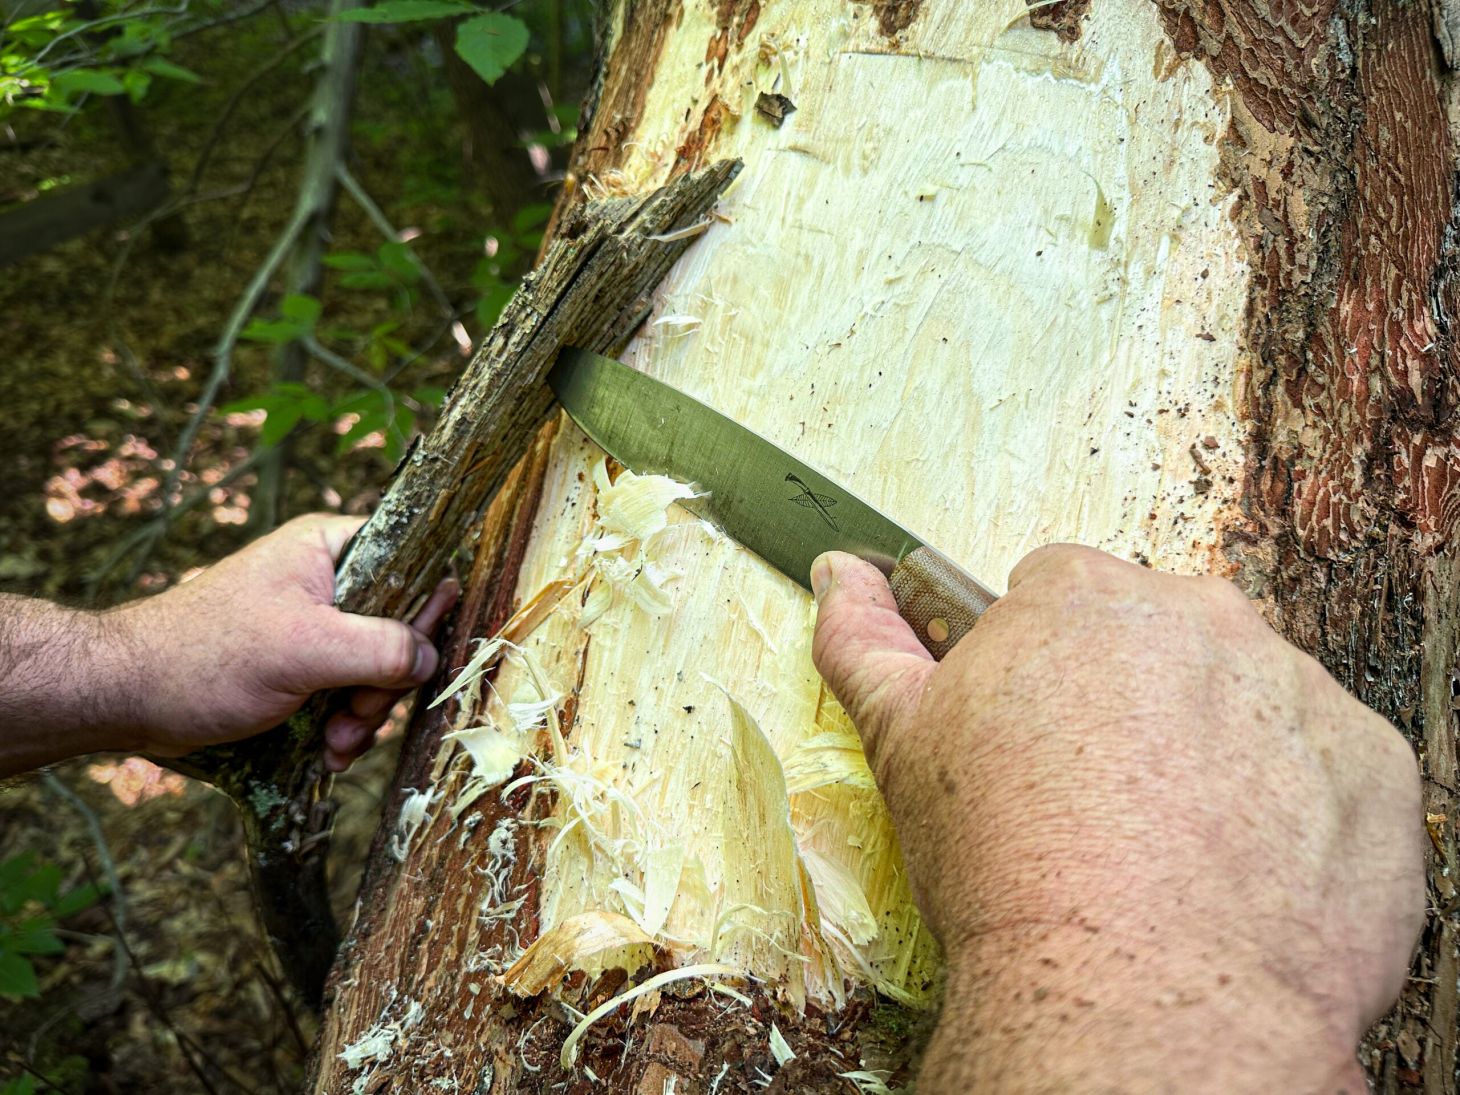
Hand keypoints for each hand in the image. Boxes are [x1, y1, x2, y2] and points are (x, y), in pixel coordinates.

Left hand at [119, 514, 457, 770]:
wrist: (128, 698)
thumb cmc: (208, 656)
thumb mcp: (306, 647)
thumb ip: (380, 648)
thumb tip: (433, 658)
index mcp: (329, 549)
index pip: (411, 561)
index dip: (424, 611)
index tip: (413, 658)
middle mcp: (327, 582)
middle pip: (398, 629)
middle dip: (385, 684)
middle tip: (358, 714)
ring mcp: (314, 628)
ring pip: (375, 670)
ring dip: (364, 716)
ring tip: (335, 744)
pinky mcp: (300, 668)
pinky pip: (347, 695)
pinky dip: (344, 727)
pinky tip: (327, 753)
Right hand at [810, 544, 1424, 1092]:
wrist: (1133, 994)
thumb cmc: (1013, 872)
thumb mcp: (906, 746)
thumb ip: (866, 641)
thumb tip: (842, 575)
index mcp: (1082, 598)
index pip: (1057, 592)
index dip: (1036, 667)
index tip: (1035, 733)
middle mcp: (1197, 618)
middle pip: (1156, 636)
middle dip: (1129, 695)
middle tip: (1096, 795)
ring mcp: (1294, 687)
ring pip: (1244, 695)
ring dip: (1214, 745)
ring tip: (1169, 837)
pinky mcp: (1370, 762)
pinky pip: (1324, 762)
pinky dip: (1292, 802)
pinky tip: (1239, 862)